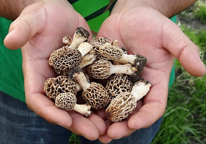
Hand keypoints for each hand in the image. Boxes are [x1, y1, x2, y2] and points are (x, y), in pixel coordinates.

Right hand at [4, 0, 106, 139]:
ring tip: (108, 127)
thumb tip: (9, 40)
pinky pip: (95, 88)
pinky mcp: (86, 72)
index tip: (65, 120)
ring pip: (81, 102)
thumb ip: (22, 29)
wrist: (61, 13)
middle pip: (64, 106)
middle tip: (94, 134)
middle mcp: (55, 80)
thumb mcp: (32, 19)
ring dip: (94, 116)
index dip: (50, 112)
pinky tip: (115, 106)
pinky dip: (104, 99)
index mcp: (38, 73)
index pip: (38, 99)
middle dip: (77, 121)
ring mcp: (71, 78)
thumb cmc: (43, 14)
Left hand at [97, 2, 204, 142]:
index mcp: (153, 82)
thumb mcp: (171, 36)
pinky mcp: (101, 72)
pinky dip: (88, 98)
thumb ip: (186, 52)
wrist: (130, 14)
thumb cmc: (153, 23)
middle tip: (109, 135)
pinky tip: (79, 106)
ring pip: (109, 104)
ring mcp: (116, 80)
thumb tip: (202, 72)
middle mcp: (134, 86)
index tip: (135, 124)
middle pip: (128, 110)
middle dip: (120, 124)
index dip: (145, 117)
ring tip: (92, 129)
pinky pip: (94, 87)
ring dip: (101, 118)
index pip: (153, 106)